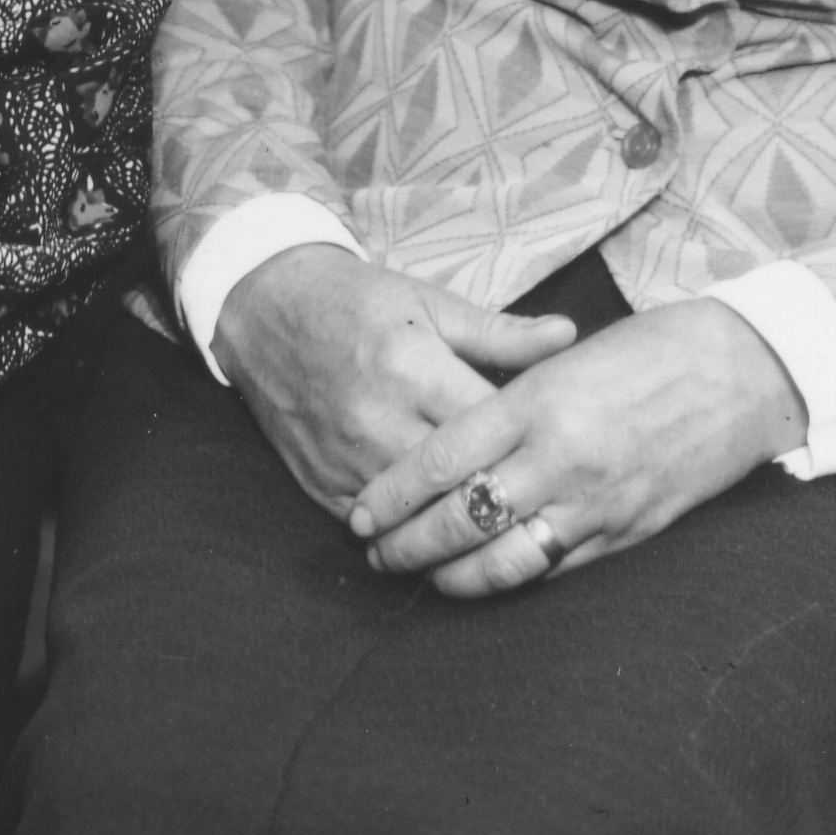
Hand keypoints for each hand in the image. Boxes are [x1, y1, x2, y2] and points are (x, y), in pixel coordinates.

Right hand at [211, 245, 582, 515]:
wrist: (266, 308)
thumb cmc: (357, 300)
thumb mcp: (430, 302)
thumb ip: (500, 333)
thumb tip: (569, 335)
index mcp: (412, 366)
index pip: (487, 429)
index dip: (526, 446)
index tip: (557, 453)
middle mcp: (378, 419)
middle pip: (458, 483)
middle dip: (501, 495)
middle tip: (541, 503)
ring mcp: (346, 459)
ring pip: (419, 518)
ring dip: (458, 525)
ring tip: (502, 529)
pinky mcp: (320, 484)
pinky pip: (378, 527)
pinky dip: (409, 533)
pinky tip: (441, 534)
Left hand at [346, 299, 806, 597]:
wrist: (742, 374)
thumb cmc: (651, 350)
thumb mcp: (565, 359)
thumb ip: (510, 398)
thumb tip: (454, 435)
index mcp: (538, 402)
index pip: (444, 459)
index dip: (395, 495)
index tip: (363, 513)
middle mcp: (561, 458)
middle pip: (462, 517)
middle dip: (409, 544)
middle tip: (377, 552)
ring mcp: (596, 503)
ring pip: (504, 561)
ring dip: (453, 576)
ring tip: (422, 577)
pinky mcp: (628, 534)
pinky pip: (555, 570)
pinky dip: (511, 580)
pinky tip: (484, 580)